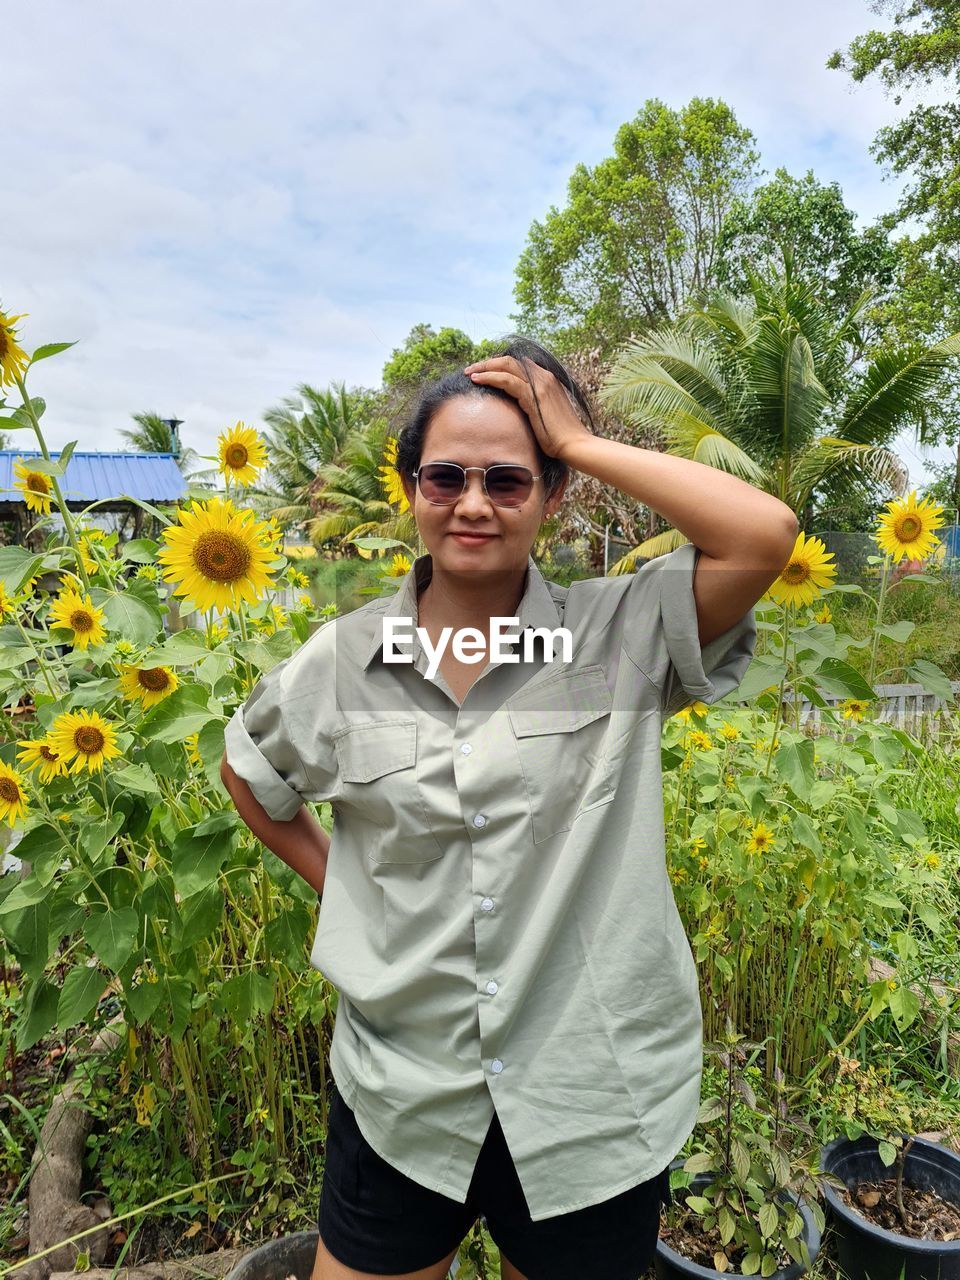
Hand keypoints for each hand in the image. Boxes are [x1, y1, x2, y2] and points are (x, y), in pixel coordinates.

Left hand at [462, 355, 592, 461]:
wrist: (574, 444)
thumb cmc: (559, 436)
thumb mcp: (544, 414)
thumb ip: (531, 404)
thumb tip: (514, 406)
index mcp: (547, 380)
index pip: (518, 364)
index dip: (498, 366)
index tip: (483, 373)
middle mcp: (544, 376)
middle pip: (510, 360)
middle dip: (488, 363)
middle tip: (471, 370)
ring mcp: (540, 383)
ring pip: (506, 365)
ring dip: (484, 367)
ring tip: (469, 373)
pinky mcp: (533, 394)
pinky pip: (507, 379)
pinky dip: (489, 377)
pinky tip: (477, 380)